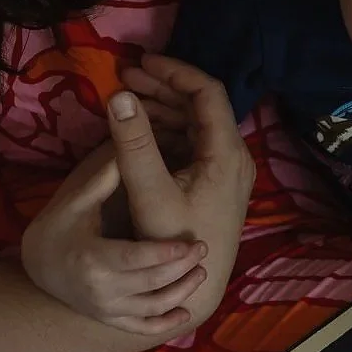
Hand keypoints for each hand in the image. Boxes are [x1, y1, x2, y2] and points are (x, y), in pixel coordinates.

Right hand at [21, 141, 209, 335]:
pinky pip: (142, 328)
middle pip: (150, 284)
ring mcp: (107, 309)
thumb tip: (130, 146)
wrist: (38, 267)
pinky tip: (186, 312)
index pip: (135, 259)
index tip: (191, 243)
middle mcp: (101, 291)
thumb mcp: (75, 203)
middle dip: (180, 269)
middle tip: (202, 249)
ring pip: (152, 308)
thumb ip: (104, 180)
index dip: (165, 253)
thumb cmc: (59, 228)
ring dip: (180, 293)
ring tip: (200, 272)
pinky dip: (165, 324)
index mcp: (93, 259)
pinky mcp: (112, 320)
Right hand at [116, 54, 255, 243]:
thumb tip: (117, 95)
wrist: (194, 289)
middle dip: (162, 87)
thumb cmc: (174, 242)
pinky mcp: (215, 182)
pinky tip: (138, 130)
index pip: (207, 92)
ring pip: (195, 123)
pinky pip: (193, 142)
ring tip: (125, 99)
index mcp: (227, 153)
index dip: (174, 71)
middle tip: (124, 77)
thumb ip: (134, 144)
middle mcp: (234, 156)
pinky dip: (166, 129)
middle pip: (201, 104)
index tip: (140, 63)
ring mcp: (227, 170)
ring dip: (162, 107)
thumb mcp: (150, 192)